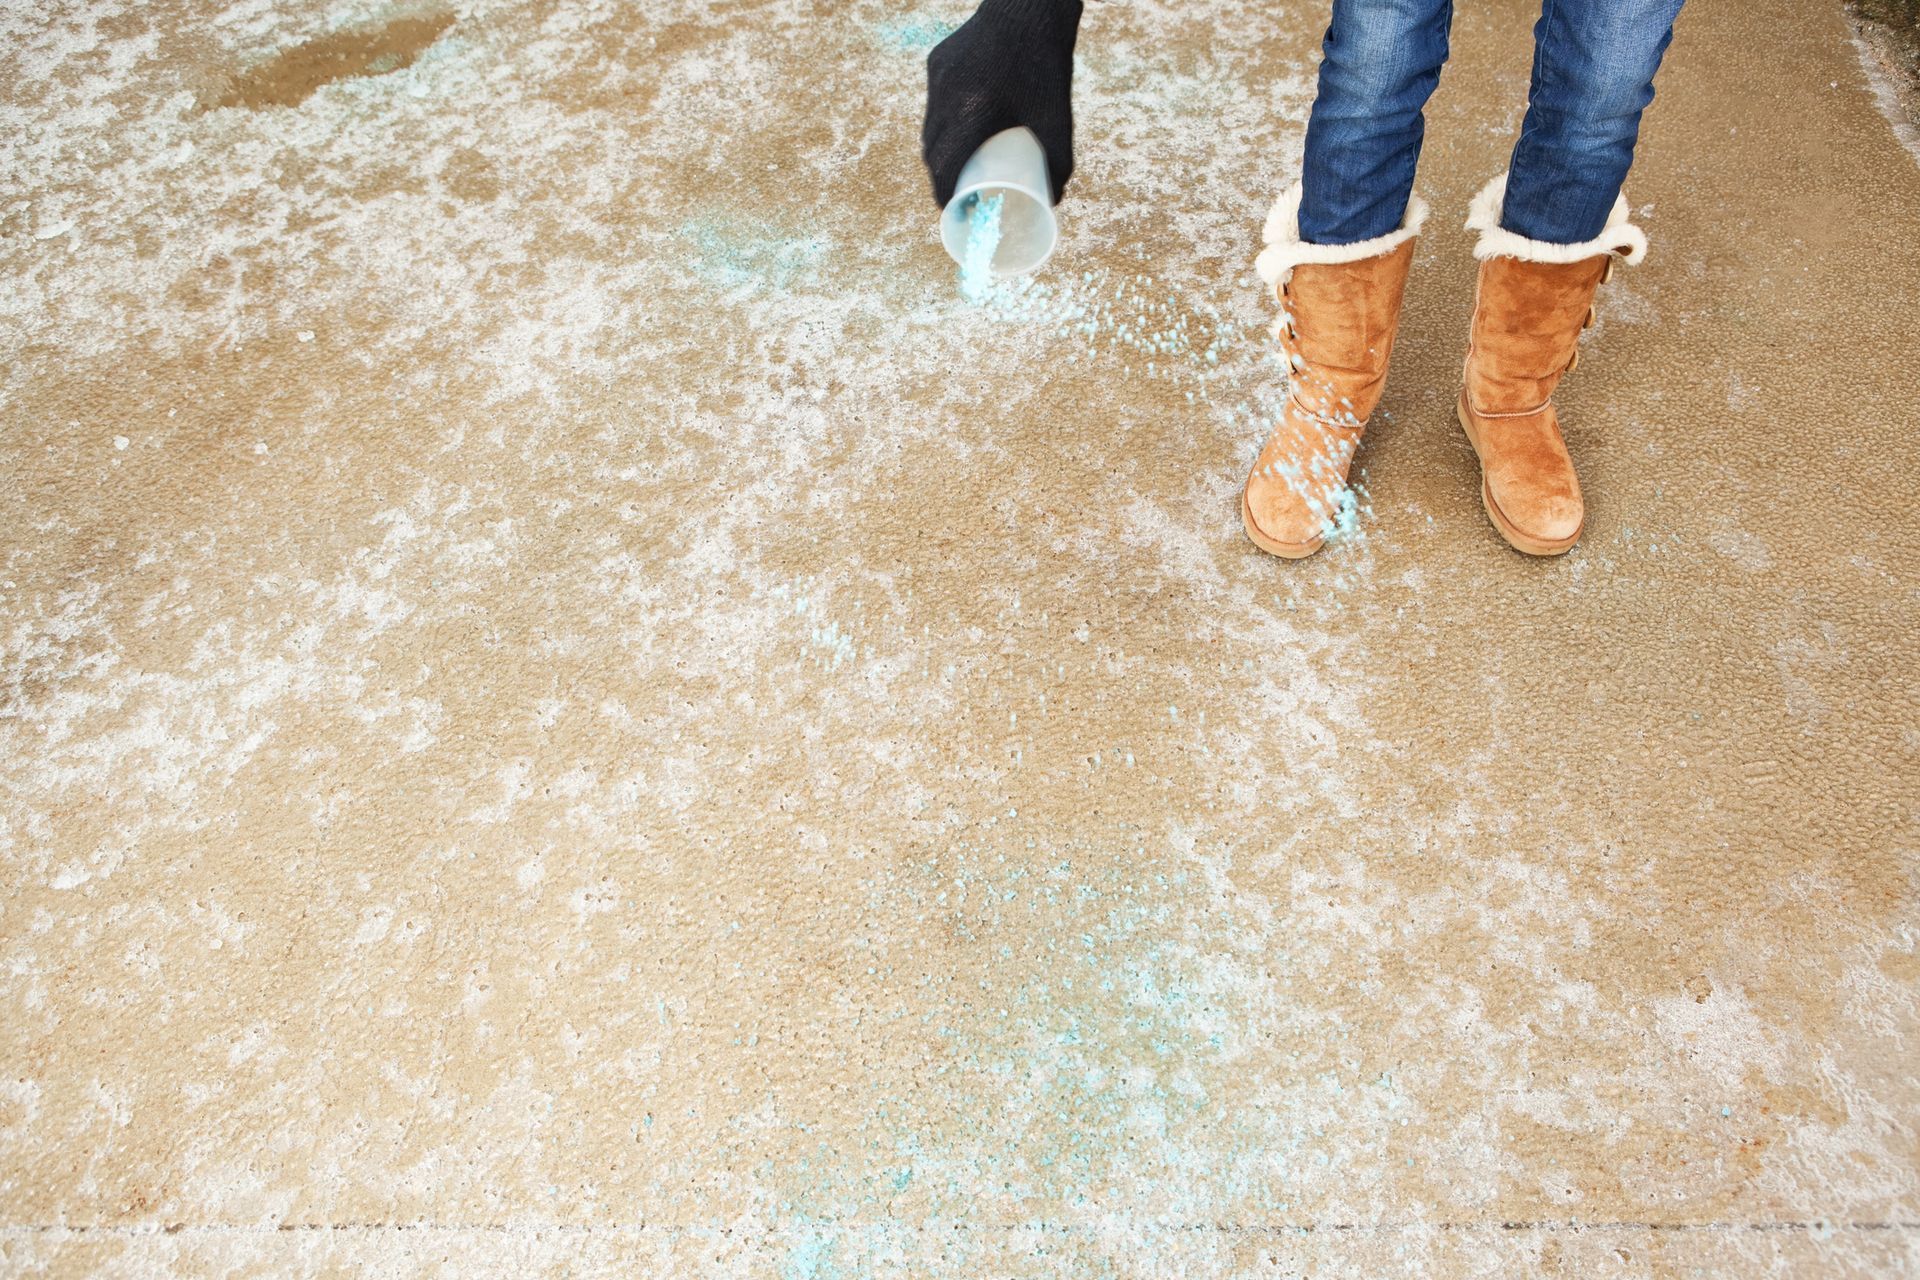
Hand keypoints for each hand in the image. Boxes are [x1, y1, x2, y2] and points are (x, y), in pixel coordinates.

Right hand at [922, 0, 1083, 206]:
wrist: (1029, 7)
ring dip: (939, 149)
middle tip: (959, 192)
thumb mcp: (1058, 118)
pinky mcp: (938, 61)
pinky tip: (956, 127)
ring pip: (930, 126)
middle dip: (941, 177)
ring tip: (956, 164)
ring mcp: (938, 77)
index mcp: (970, 115)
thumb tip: (1055, 200)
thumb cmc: (1047, 65)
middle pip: (933, 151)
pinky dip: (943, 120)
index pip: (944, 168)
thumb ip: (1059, 161)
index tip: (953, 211)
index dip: (944, 196)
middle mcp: (946, 97)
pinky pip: (934, 101)